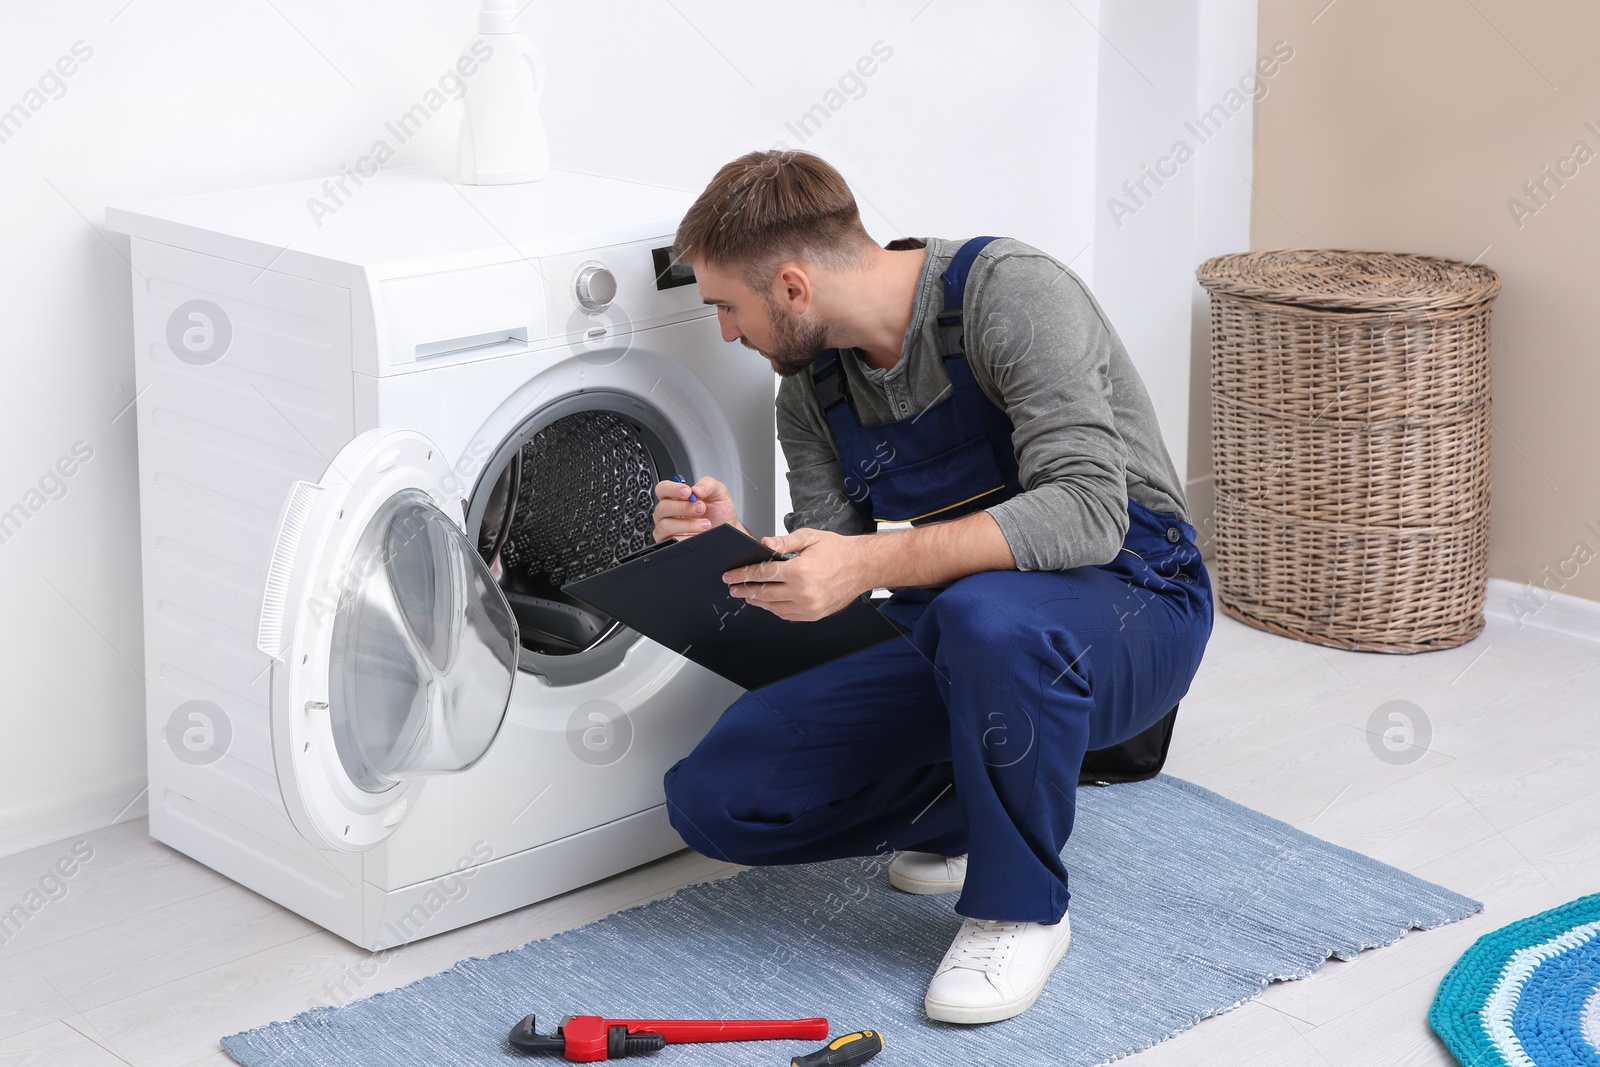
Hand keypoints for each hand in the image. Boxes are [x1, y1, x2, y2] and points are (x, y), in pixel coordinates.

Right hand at [652, 476, 742, 541]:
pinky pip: (672, 541)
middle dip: (684, 507)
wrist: (728, 529)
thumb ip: (708, 484)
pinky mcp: (671, 543)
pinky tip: (699, 535)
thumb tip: (696, 490)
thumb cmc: (719, 512)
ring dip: (687, 524)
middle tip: (701, 508)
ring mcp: (668, 529)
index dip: (672, 489)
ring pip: (666, 525)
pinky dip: (687, 537)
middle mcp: (669, 512)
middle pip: (662, 507)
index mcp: (675, 496)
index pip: (662, 488)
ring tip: (705, 524)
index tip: (688, 492)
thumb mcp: (719, 492)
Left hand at [721, 528, 868, 620]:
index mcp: (800, 571)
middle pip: (764, 593)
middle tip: (733, 588)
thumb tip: (763, 544)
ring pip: (774, 607)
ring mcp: (809, 606)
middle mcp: (803, 592)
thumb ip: (784, 542)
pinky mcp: (815, 614)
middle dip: (745, 590)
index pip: (763, 574)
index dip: (743, 575)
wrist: (862, 566)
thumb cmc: (838, 550)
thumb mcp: (810, 538)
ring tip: (748, 595)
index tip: (730, 576)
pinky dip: (775, 610)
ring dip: (758, 601)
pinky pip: (788, 615)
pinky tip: (768, 603)